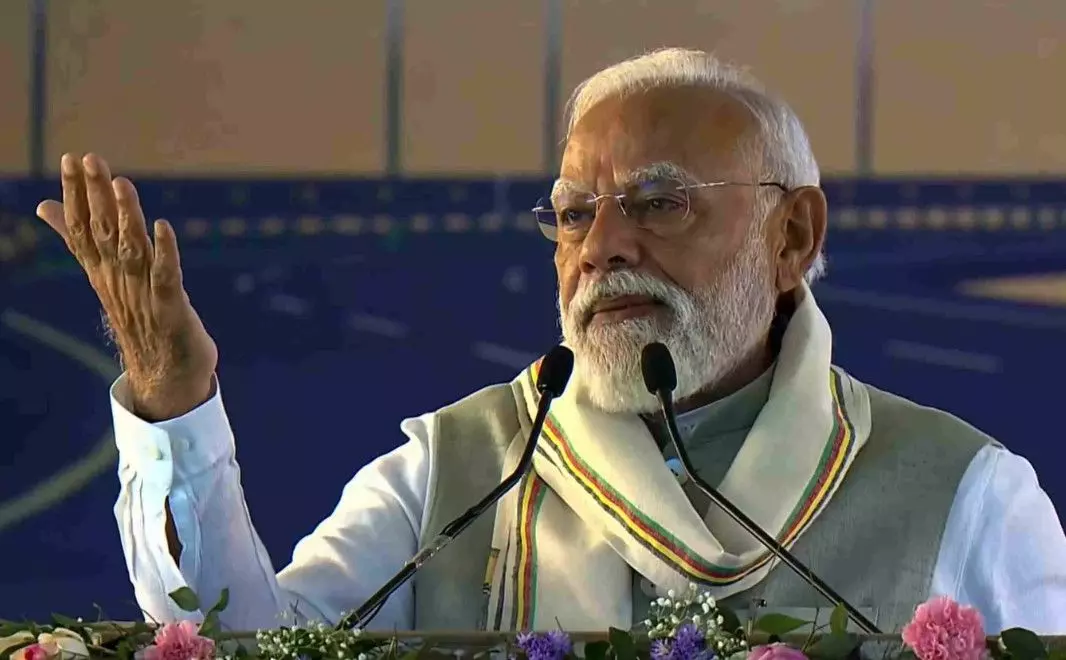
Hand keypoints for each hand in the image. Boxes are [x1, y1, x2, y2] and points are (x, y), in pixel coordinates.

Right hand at [36, 153, 217, 420]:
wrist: (163, 376)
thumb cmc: (140, 320)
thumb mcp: (107, 277)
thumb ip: (80, 240)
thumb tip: (45, 206)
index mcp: (103, 271)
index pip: (83, 227)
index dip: (76, 193)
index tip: (70, 159)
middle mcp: (118, 280)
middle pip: (103, 233)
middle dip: (96, 195)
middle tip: (89, 158)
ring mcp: (143, 295)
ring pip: (132, 250)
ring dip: (128, 217)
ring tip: (123, 183)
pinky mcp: (171, 310)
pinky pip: (166, 278)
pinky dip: (166, 253)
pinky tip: (165, 227)